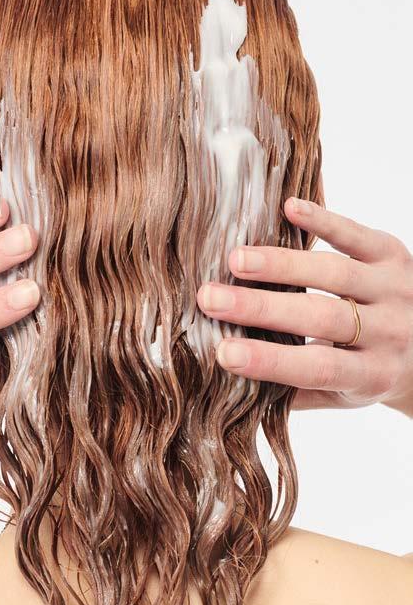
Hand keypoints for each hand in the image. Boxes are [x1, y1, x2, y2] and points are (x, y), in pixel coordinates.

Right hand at [197, 198, 412, 413]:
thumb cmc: (369, 373)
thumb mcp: (340, 395)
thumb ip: (294, 392)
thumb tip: (231, 382)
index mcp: (372, 374)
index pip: (316, 368)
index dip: (269, 361)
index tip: (223, 353)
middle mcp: (389, 331)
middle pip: (321, 317)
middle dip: (261, 308)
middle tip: (210, 299)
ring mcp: (395, 289)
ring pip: (334, 273)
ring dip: (281, 264)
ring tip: (235, 260)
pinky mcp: (394, 254)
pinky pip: (357, 235)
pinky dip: (324, 220)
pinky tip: (288, 210)